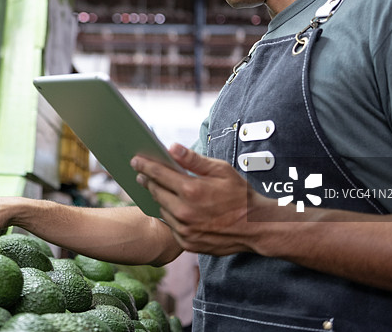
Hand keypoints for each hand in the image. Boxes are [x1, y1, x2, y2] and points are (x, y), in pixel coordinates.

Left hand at [130, 143, 272, 255]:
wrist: (256, 227)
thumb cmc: (240, 195)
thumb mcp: (221, 170)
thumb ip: (194, 160)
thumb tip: (172, 147)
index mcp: (191, 190)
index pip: (159, 174)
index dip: (145, 165)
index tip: (135, 160)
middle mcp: (184, 212)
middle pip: (156, 192)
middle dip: (148, 181)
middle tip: (142, 173)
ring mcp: (185, 230)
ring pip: (162, 210)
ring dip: (160, 199)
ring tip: (158, 189)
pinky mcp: (187, 243)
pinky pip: (171, 226)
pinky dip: (171, 216)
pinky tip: (174, 208)